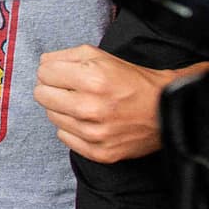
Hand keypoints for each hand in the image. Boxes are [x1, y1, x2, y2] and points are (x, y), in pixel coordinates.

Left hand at [32, 45, 208, 162]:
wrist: (167, 109)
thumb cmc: (133, 81)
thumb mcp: (101, 56)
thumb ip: (65, 56)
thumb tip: (42, 63)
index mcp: (92, 79)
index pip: (44, 73)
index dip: (51, 70)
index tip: (62, 73)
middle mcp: (91, 108)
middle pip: (42, 95)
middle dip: (52, 88)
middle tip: (70, 88)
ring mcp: (95, 133)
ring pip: (51, 116)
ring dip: (62, 108)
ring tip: (83, 104)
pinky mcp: (100, 152)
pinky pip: (64, 136)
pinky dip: (71, 128)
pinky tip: (88, 120)